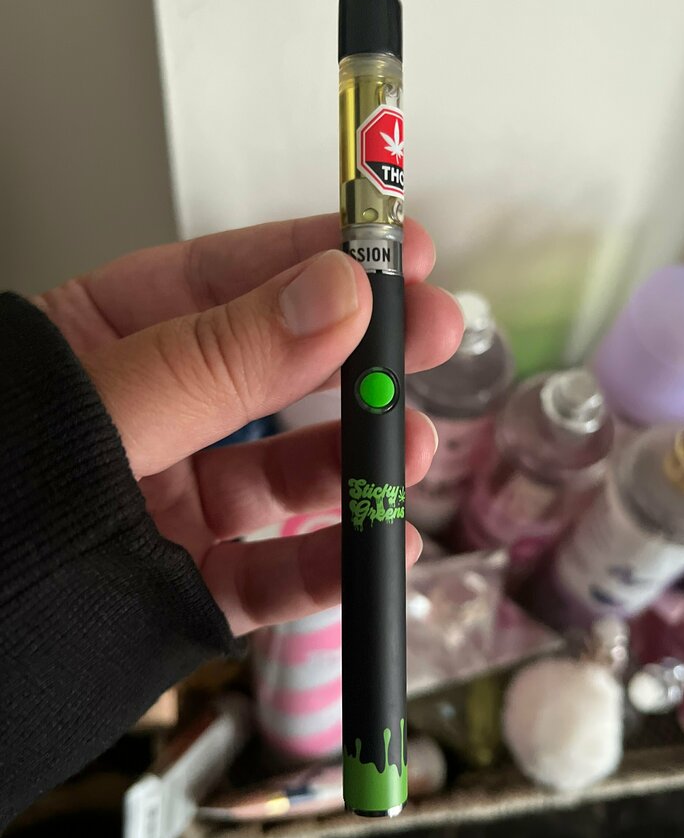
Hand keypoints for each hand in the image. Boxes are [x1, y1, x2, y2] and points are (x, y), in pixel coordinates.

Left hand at [36, 214, 462, 635]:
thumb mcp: (98, 408)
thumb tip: (335, 296)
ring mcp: (169, 504)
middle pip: (273, 375)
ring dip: (358, 464)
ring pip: (283, 476)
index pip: (223, 281)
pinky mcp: (186, 586)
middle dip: (358, 360)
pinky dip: (331, 565)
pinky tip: (382, 548)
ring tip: (414, 450)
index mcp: (105, 344)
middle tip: (430, 338)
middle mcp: (149, 417)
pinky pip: (268, 574)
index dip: (314, 260)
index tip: (395, 251)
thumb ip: (219, 359)